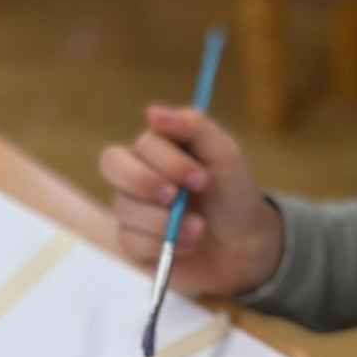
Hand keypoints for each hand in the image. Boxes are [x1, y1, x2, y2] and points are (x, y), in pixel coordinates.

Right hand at [99, 104, 283, 299]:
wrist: (244, 244)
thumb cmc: (233, 193)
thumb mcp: (225, 155)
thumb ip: (193, 127)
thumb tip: (151, 112)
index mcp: (159, 148)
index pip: (143, 144)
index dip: (168, 161)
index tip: (202, 179)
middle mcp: (138, 174)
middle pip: (112, 163)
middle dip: (145, 182)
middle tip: (176, 198)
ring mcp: (132, 208)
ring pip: (124, 207)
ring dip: (166, 221)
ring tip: (200, 228)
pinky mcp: (133, 242)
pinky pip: (131, 241)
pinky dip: (164, 245)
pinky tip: (189, 245)